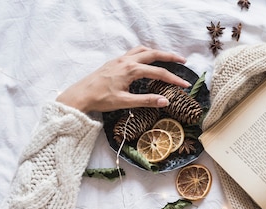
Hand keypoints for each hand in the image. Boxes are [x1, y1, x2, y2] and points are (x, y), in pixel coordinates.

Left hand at [56, 46, 190, 112]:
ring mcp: (120, 60)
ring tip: (166, 58)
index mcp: (131, 70)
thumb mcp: (125, 102)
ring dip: (156, 52)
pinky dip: (144, 53)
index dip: (173, 79)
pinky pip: (133, 52)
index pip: (158, 72)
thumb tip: (165, 101)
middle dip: (169, 56)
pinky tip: (145, 61)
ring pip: (142, 50)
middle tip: (182, 60)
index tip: (185, 85)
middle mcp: (127, 61)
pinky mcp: (115, 62)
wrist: (81, 95)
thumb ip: (146, 100)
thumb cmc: (101, 99)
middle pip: (153, 54)